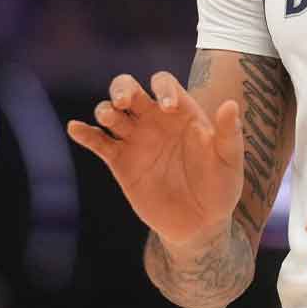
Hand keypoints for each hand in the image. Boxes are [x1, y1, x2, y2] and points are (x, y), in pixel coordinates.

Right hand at [67, 71, 243, 246]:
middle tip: (123, 101)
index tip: (167, 108)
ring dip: (105, 110)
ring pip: (110, 113)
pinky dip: (84, 133)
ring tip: (110, 117)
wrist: (199, 224)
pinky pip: (97, 142)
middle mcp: (154, 119)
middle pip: (128, 88)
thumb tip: (231, 104)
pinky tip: (75, 128)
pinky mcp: (120, 162)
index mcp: (181, 112)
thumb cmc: (219, 187)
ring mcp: (135, 139)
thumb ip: (228, 133)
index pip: (164, 83)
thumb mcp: (229, 161)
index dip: (163, 88)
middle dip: (122, 88)